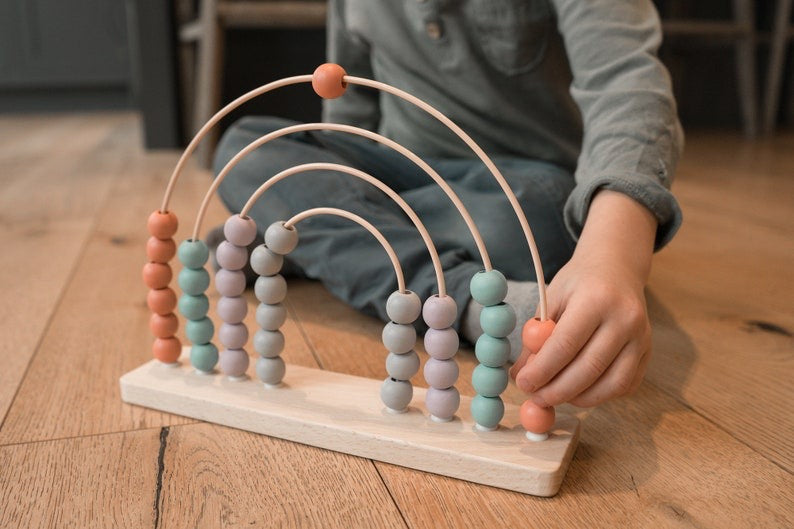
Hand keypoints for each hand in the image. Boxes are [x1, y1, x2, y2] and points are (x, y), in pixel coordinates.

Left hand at [512, 254, 651, 406]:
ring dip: (579, 398)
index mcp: (596, 299)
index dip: (542, 370)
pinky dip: (600, 395)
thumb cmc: (578, 285)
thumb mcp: (550, 300)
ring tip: (555, 395)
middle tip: (536, 398)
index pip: (566, 344)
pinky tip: (579, 390)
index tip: (523, 383)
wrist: (616, 268)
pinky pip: (625, 385)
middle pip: (589, 368)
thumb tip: (520, 376)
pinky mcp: (648, 352)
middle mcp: (624, 319)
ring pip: (611, 384)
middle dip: (557, 391)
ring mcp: (641, 337)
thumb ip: (535, 338)